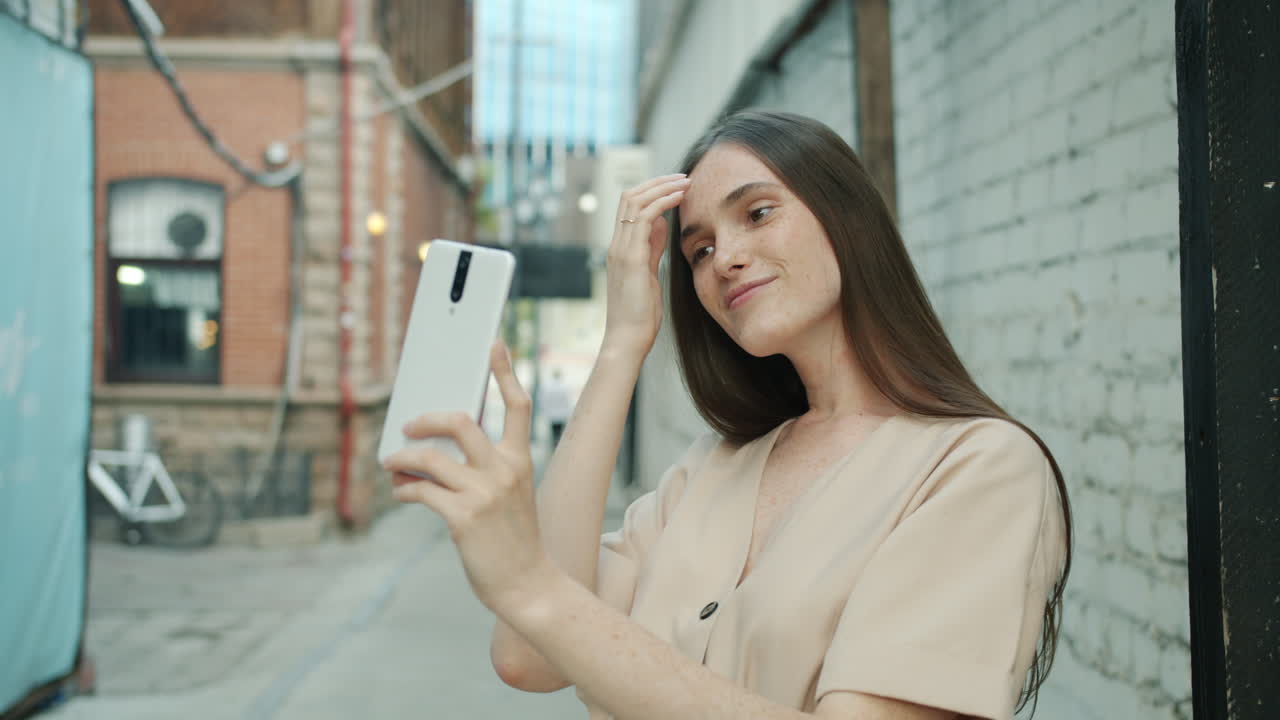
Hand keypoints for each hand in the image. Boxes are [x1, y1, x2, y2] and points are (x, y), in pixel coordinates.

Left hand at [382, 340, 554, 613]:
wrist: (526, 584)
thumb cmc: (513, 539)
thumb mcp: (510, 495)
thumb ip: (483, 469)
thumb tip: (431, 451)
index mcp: (520, 461)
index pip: (518, 406)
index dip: (505, 371)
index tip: (494, 344)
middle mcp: (504, 471)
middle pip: (460, 421)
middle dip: (426, 419)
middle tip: (409, 426)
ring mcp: (484, 494)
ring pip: (429, 457)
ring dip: (402, 458)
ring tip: (392, 464)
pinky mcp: (462, 518)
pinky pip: (420, 491)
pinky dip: (404, 489)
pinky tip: (402, 492)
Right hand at [602, 173, 689, 355]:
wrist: (628, 339)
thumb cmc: (640, 315)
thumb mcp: (649, 274)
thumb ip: (652, 248)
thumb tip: (660, 224)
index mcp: (620, 248)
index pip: (630, 206)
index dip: (652, 191)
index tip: (676, 186)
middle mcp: (617, 244)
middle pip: (630, 196)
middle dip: (657, 182)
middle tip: (683, 177)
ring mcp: (621, 249)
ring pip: (635, 200)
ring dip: (662, 187)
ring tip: (685, 182)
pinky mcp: (631, 257)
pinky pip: (644, 217)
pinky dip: (662, 202)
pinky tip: (680, 198)